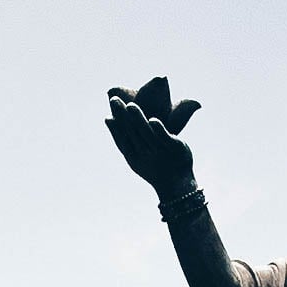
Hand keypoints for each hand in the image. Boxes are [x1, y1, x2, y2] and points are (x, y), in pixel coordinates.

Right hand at [106, 77, 198, 194]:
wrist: (178, 185)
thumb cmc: (155, 169)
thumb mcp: (138, 160)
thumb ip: (126, 144)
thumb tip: (110, 121)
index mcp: (134, 159)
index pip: (123, 142)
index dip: (115, 130)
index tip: (108, 116)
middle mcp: (146, 155)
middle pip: (132, 134)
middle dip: (122, 117)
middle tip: (114, 100)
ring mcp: (160, 152)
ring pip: (147, 134)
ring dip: (138, 119)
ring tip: (130, 105)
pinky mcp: (175, 149)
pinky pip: (165, 139)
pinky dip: (159, 130)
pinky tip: (152, 120)